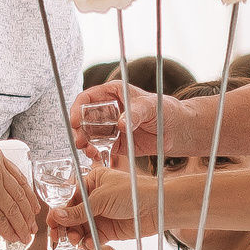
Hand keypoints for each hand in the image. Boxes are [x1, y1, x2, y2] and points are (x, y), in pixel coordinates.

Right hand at [0, 145, 38, 245]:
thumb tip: (0, 192)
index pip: (19, 179)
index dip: (29, 196)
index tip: (34, 207)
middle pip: (19, 196)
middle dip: (27, 215)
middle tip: (32, 226)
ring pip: (12, 209)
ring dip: (20, 226)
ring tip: (24, 236)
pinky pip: (0, 219)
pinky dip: (8, 230)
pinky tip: (12, 237)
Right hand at [52, 166, 148, 244]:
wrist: (156, 207)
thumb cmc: (132, 193)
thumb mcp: (101, 199)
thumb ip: (78, 211)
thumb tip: (56, 216)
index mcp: (90, 182)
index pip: (67, 199)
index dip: (58, 213)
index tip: (51, 225)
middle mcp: (93, 199)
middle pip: (71, 216)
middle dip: (65, 228)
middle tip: (61, 238)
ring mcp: (100, 215)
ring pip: (80, 229)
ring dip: (76, 237)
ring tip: (77, 242)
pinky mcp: (108, 230)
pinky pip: (92, 238)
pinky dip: (88, 243)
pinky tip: (89, 245)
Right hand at [72, 80, 186, 157]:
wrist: (175, 130)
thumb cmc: (164, 109)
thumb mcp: (151, 106)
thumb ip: (136, 113)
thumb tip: (120, 124)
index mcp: (112, 93)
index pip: (87, 98)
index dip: (77, 108)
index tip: (74, 121)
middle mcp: (107, 109)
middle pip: (83, 118)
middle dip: (79, 130)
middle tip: (81, 141)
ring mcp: (109, 126)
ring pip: (88, 134)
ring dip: (85, 143)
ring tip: (90, 151)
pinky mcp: (114, 143)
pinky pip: (99, 147)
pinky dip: (95, 152)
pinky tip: (97, 156)